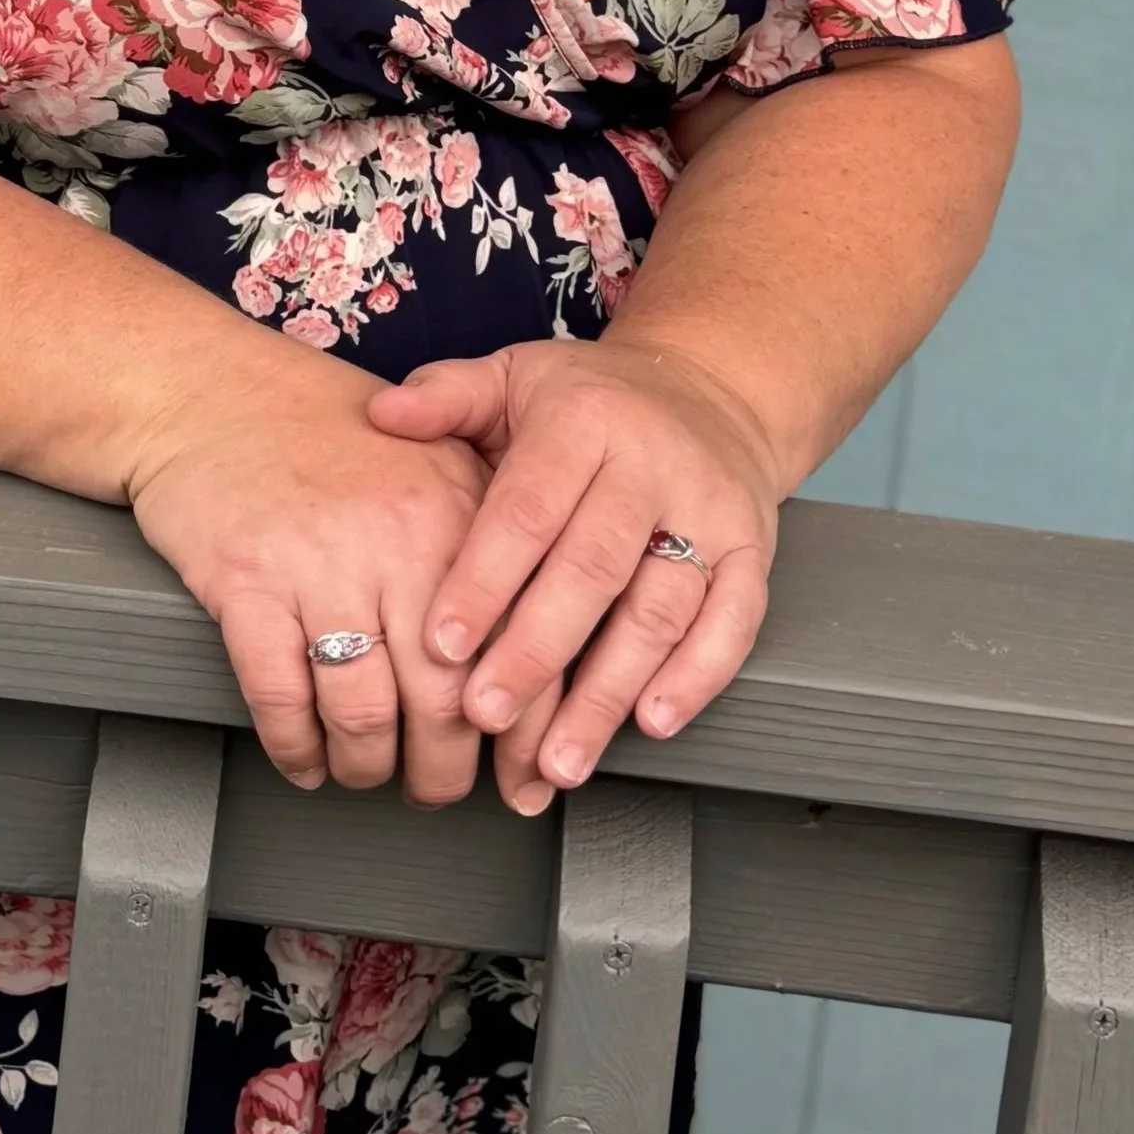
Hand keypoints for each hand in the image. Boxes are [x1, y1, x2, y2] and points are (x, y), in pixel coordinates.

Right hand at [126, 364, 489, 805]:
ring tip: (362, 771)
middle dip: (441, 770)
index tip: (517, 773)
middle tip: (433, 787)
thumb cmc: (319, 431)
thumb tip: (524, 655)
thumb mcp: (428, 458)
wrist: (208, 390)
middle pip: (443, 699)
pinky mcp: (244, 581)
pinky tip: (303, 757)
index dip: (521, 732)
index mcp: (458, 510)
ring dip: (365, 766)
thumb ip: (482, 538)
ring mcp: (316, 561)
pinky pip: (280, 698)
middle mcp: (398, 538)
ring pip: (362, 713)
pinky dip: (294, 747)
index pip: (515, 647)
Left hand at [366, 337, 777, 811]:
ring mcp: (709, 511)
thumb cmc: (593, 400)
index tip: (444, 644)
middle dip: (537, 653)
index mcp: (583, 421)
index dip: (485, 581)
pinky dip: (695, 678)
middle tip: (488, 717)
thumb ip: (447, 398)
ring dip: (608, 692)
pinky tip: (649, 722)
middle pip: (592, 570)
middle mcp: (651, 466)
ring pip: (660, 611)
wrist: (711, 390)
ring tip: (558, 759)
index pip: (528, 510)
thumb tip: (381, 415)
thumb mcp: (515, 375)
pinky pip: (731, 622)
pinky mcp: (752, 551)